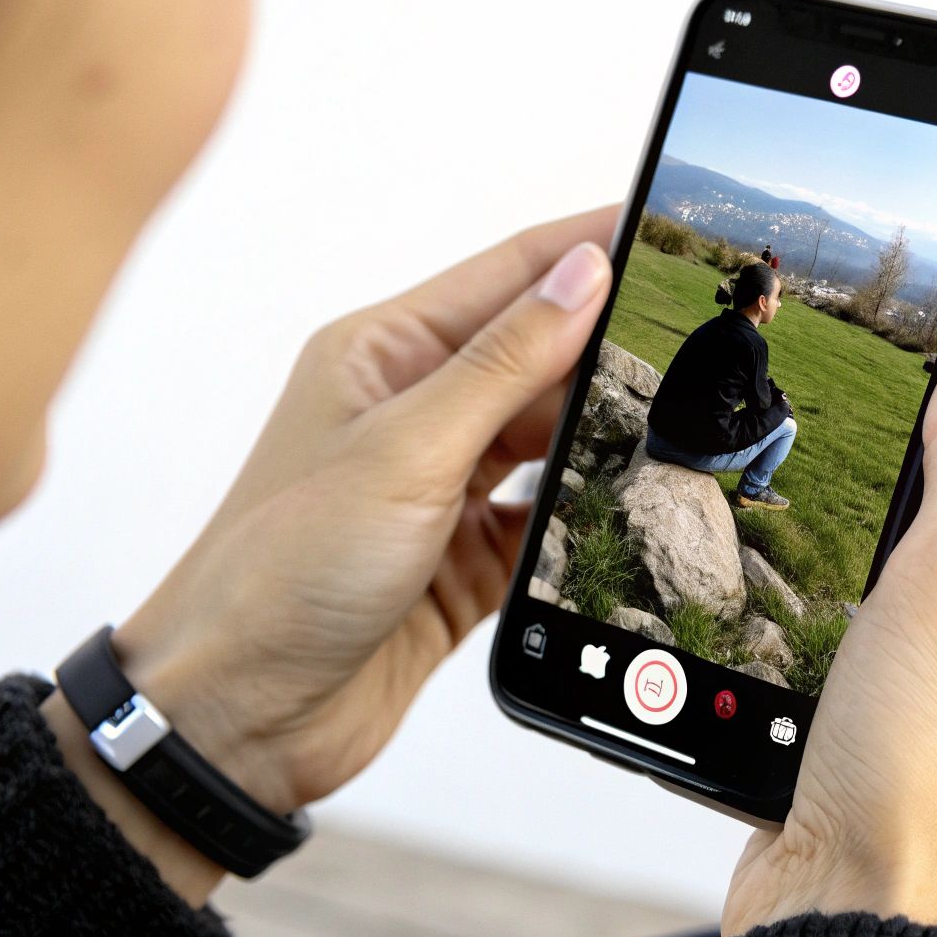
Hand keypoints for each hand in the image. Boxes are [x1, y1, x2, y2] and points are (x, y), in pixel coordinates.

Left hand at [54, 207, 616, 897]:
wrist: (242, 716)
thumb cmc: (280, 570)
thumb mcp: (405, 447)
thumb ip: (504, 361)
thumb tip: (581, 275)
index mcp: (384, 354)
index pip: (507, 276)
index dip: (586, 245)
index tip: (658, 221)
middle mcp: (415, 411)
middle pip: (538, 355)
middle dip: (609, 342)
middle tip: (695, 328)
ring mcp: (443, 486)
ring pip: (550, 436)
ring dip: (602, 429)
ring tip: (677, 413)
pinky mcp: (468, 557)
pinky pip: (548, 517)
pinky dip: (585, 510)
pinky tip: (627, 500)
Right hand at [720, 307, 936, 936]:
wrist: (860, 904)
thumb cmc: (922, 774)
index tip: (907, 296)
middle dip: (914, 411)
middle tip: (846, 373)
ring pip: (920, 504)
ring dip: (873, 479)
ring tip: (827, 451)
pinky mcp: (906, 665)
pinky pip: (881, 568)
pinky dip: (844, 543)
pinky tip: (815, 538)